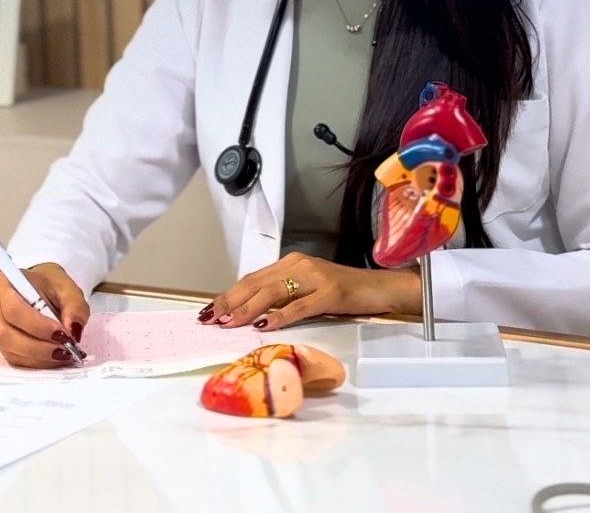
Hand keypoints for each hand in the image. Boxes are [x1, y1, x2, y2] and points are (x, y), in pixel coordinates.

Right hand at [0, 262, 89, 367]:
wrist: (43, 289)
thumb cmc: (51, 285)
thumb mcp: (68, 287)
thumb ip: (75, 306)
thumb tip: (73, 330)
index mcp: (4, 283)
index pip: (13, 309)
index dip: (37, 325)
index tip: (62, 333)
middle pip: (6, 334)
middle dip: (38, 347)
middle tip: (65, 348)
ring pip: (10, 350)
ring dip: (39, 357)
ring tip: (64, 354)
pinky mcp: (1, 344)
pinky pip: (15, 359)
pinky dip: (37, 363)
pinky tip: (55, 358)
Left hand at [200, 252, 420, 330]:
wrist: (380, 287)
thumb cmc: (344, 293)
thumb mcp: (309, 292)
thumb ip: (284, 298)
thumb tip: (253, 315)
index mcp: (291, 263)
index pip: (253, 278)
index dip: (230, 293)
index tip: (209, 309)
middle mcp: (299, 265)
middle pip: (256, 282)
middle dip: (230, 300)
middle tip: (210, 317)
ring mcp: (315, 277)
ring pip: (273, 291)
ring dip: (247, 308)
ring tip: (228, 322)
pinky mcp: (330, 293)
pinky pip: (300, 305)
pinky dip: (280, 315)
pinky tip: (264, 325)